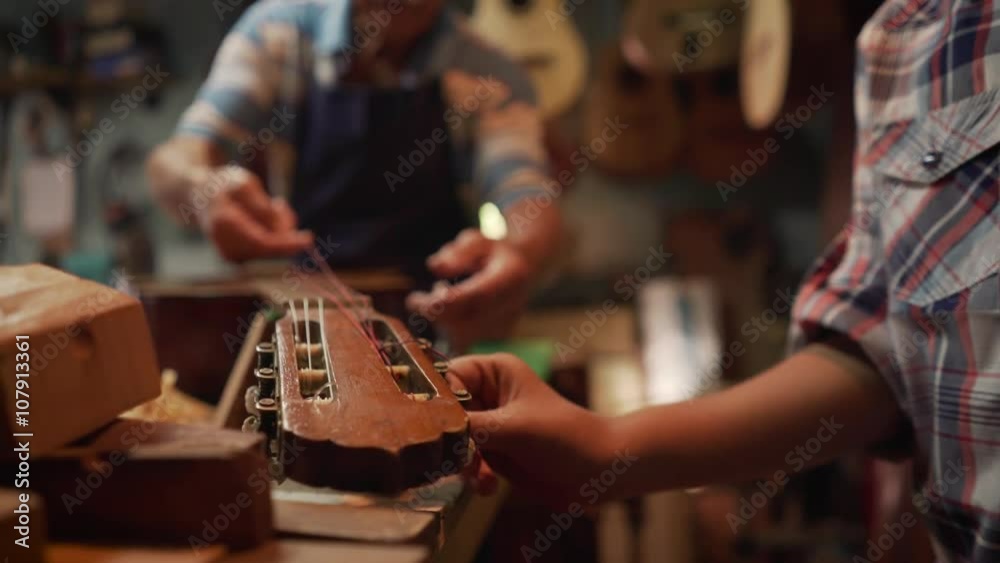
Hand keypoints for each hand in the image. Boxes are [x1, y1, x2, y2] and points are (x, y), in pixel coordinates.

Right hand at [198, 166, 312, 262]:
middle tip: (278, 204)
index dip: (287, 243)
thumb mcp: (245, 185)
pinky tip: (262, 220)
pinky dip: (272, 236)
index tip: (307, 239)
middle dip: (283, 228)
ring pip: (270, 249)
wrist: (201, 197)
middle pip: (270, 246)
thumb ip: (263, 208)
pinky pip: (265, 250)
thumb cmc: (225, 187)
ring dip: (278, 229)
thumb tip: (282, 232)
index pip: (262, 242)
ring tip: (267, 207)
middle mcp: (225, 246)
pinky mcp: (237, 259)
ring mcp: (230, 256)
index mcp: (224, 224)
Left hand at [406, 229, 533, 352]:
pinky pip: (466, 342)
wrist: (524, 268)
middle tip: (418, 299)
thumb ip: (458, 252)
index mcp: (511, 276)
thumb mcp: (476, 241)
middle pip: (465, 323)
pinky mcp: (499, 337)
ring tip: (440, 298)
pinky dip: (448, 332)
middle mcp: (513, 304)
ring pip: (462, 338)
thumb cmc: (493, 251)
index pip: (474, 297)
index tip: (413, 299)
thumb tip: (436, 267)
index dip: (442, 302)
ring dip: (439, 323)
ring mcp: (508, 324)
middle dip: (434, 316)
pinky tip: (447, 313)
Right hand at [448, 354, 616, 505]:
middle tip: (461, 459)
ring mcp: (489, 424)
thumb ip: (469, 426)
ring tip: (482, 477)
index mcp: (494, 371)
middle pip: (445, 412)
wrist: (598, 472)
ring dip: (463, 463)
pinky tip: (488, 486)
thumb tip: (433, 430)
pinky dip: (472, 475)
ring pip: (452, 440)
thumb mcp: (513, 427)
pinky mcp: (492, 451)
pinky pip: (465, 461)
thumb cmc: (564, 435)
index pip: (447, 377)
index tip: (436, 426)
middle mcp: (488, 394)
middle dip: (451, 439)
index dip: (437, 401)